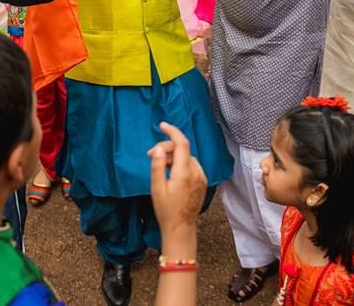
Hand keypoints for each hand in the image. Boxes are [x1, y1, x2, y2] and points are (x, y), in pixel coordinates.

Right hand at [149, 122, 206, 242]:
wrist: (180, 228)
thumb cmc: (166, 210)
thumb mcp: (157, 188)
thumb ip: (157, 166)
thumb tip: (159, 148)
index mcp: (184, 173)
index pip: (182, 143)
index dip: (172, 131)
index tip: (162, 125)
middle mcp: (196, 172)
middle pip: (182, 149)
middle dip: (167, 147)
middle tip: (151, 155)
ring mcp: (201, 177)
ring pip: (187, 156)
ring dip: (173, 156)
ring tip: (160, 166)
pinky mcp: (202, 181)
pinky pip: (191, 165)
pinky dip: (181, 163)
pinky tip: (171, 172)